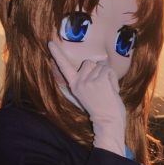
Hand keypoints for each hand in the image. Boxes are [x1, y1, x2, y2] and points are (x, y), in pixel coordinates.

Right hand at [48, 41, 126, 155]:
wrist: (108, 122)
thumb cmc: (102, 107)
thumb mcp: (89, 92)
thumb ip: (88, 79)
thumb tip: (97, 64)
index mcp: (74, 85)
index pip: (63, 67)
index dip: (57, 54)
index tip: (50, 42)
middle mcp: (78, 82)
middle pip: (89, 62)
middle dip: (98, 70)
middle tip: (101, 87)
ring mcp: (88, 81)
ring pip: (100, 65)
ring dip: (107, 74)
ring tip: (107, 89)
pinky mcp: (99, 81)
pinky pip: (108, 69)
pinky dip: (113, 77)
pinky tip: (112, 89)